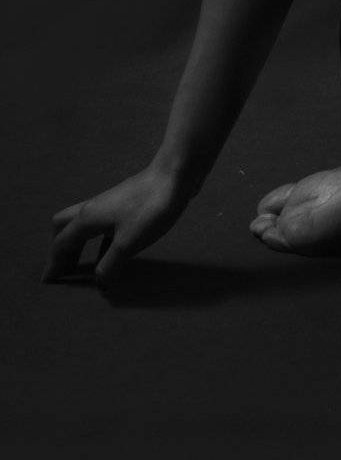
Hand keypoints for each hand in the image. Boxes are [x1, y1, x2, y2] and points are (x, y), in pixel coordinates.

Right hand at [42, 165, 190, 288]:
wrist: (175, 175)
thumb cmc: (150, 208)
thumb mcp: (127, 243)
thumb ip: (109, 265)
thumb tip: (98, 283)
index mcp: (87, 218)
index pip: (61, 244)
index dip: (54, 264)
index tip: (47, 281)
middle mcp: (93, 208)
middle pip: (63, 228)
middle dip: (60, 250)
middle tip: (63, 271)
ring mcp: (110, 204)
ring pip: (83, 226)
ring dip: (79, 245)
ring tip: (82, 266)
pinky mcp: (126, 205)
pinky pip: (103, 227)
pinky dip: (100, 243)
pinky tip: (110, 253)